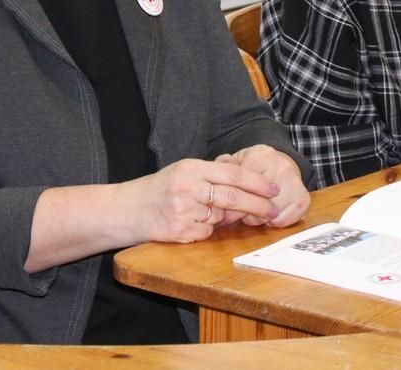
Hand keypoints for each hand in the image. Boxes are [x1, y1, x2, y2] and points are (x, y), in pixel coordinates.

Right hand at [122, 158, 281, 243]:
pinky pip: (206, 233)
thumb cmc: (160, 189)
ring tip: (213, 212)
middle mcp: (188, 187)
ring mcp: (183, 211)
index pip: (233, 174)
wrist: (127, 210)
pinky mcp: (180, 232)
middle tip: (273, 210)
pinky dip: (206, 230)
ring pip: (221, 217)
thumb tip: (249, 184)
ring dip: (226, 218)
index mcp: (191, 167)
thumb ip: (212, 175)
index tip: (274, 189)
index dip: (257, 182)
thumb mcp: (183, 172)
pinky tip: (192, 223)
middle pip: (232, 197)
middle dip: (257, 205)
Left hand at [214, 145, 309, 227]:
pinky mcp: (304, 198)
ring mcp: (295, 182)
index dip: (232, 203)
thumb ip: (224, 167)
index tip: (224, 211)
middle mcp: (282, 167)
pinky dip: (276, 223)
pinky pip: (287, 220)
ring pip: (272, 214)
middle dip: (245, 213)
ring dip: (260, 219)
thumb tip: (215, 180)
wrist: (279, 162)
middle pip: (259, 203)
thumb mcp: (237, 160)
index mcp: (262, 157)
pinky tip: (269, 217)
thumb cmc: (254, 166)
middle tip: (237, 216)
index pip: (245, 187)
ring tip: (252, 215)